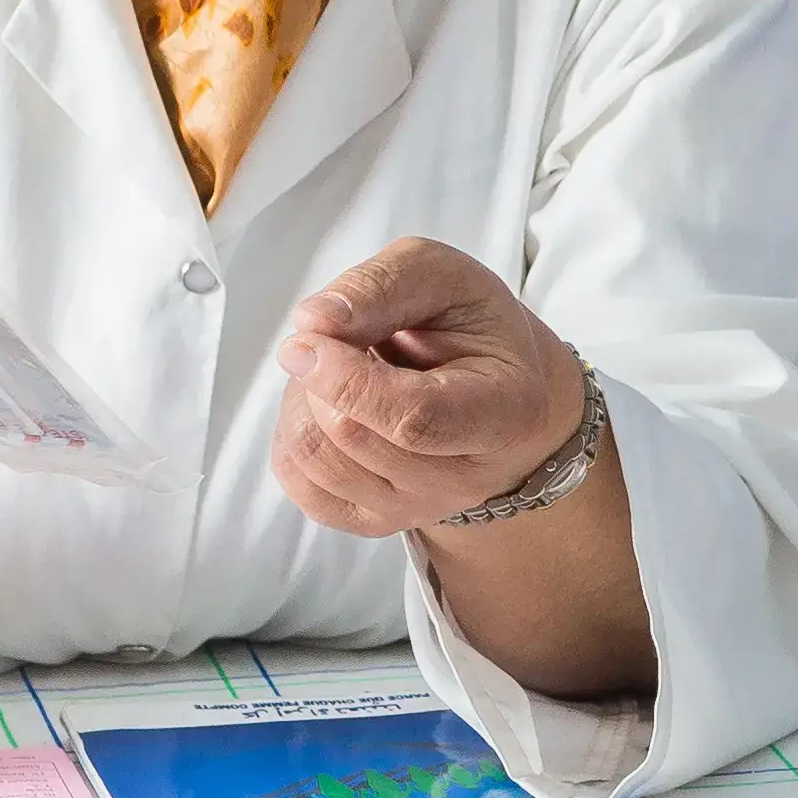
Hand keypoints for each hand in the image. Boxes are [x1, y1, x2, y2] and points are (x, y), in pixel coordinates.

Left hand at [271, 236, 591, 537]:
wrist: (492, 388)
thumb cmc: (472, 329)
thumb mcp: (446, 277)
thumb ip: (383, 285)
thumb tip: (312, 322)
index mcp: (503, 414)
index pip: (415, 420)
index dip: (348, 381)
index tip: (306, 339)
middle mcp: (464, 479)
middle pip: (348, 436)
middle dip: (320, 370)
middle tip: (345, 333)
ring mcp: (416, 509)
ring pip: (313, 457)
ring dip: (304, 395)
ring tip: (341, 366)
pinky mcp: (372, 520)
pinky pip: (297, 477)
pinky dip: (294, 427)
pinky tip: (327, 402)